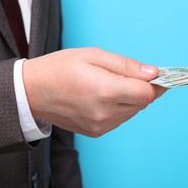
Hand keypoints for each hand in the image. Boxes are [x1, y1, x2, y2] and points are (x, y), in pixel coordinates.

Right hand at [23, 48, 165, 136]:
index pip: (147, 93)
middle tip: (129, 75)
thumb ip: (127, 66)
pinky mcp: (96, 132)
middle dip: (142, 89)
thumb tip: (154, 73)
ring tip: (110, 84)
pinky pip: (120, 119)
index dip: (155, 83)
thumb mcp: (94, 56)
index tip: (155, 74)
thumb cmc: (61, 68)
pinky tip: (103, 97)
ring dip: (131, 98)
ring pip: (133, 111)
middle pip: (143, 103)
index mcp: (106, 91)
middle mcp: (105, 113)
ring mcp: (101, 126)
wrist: (32, 92)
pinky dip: (120, 107)